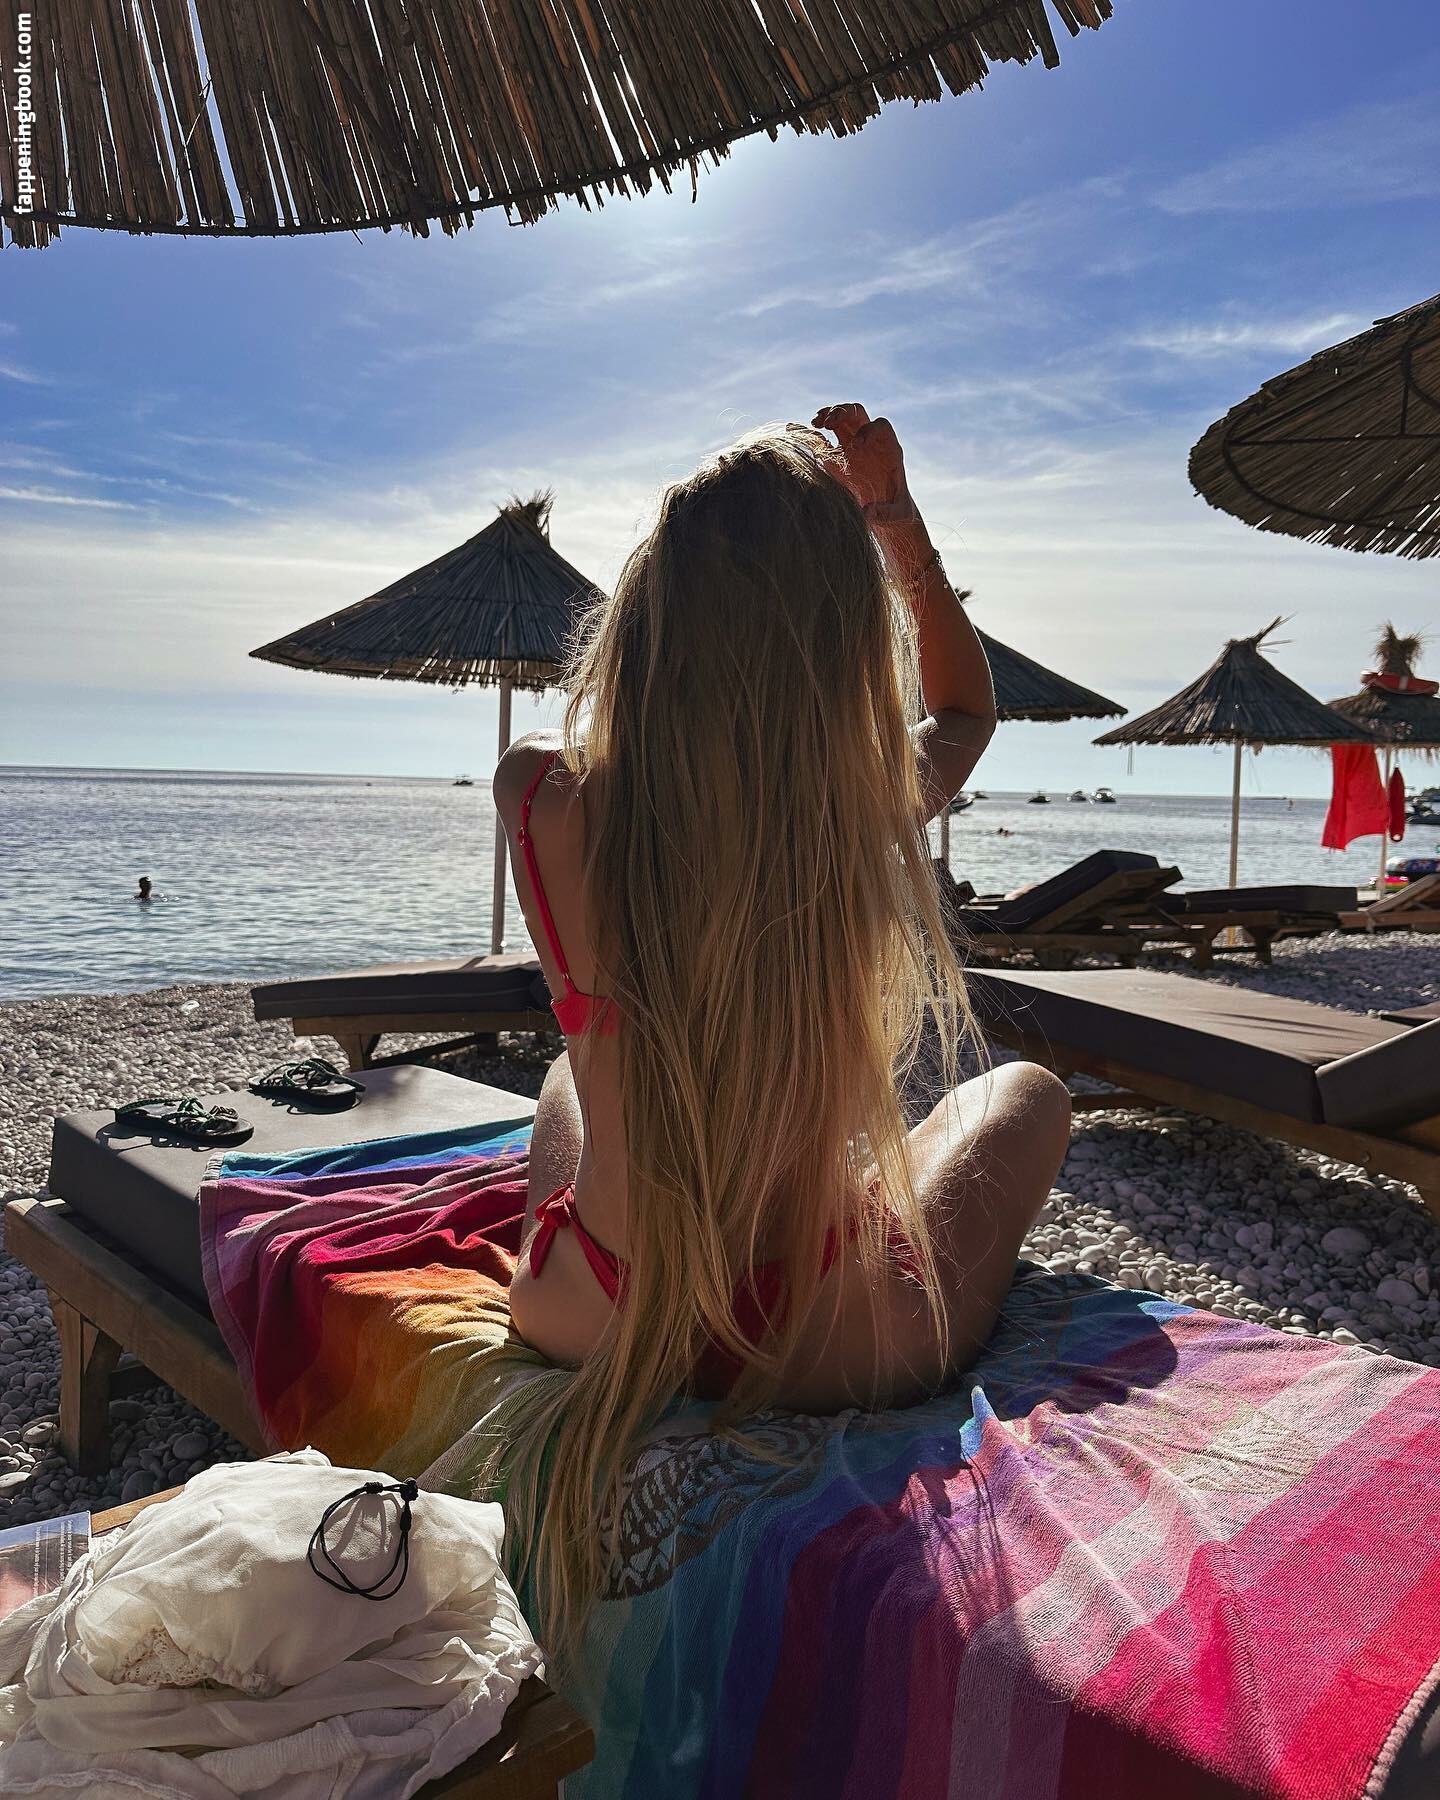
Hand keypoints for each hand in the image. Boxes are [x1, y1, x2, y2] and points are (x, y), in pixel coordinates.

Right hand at [810, 404, 921, 531]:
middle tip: (829, 423)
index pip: (880, 427)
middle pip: (858, 413)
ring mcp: (852, 445)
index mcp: (888, 448)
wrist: (884, 510)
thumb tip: (867, 512)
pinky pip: (824, 437)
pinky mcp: (837, 455)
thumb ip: (885, 513)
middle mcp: (870, 442)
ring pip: (841, 418)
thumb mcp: (896, 514)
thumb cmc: (896, 511)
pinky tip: (800, 433)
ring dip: (828, 415)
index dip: (869, 431)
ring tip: (815, 423)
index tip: (856, 445)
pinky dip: (812, 432)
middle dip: (844, 413)